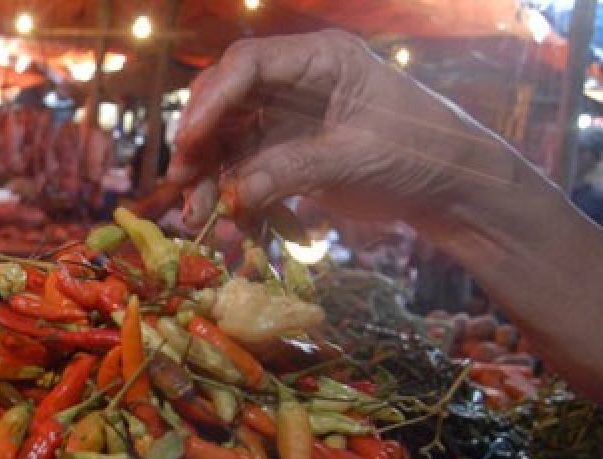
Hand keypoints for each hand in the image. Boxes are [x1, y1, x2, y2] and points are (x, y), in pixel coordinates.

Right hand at [168, 30, 508, 229]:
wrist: (449, 189)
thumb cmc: (420, 154)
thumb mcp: (355, 158)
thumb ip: (292, 170)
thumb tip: (234, 194)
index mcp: (320, 60)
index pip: (248, 66)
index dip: (212, 101)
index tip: (190, 140)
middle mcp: (296, 83)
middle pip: (227, 101)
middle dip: (200, 141)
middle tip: (180, 180)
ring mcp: (289, 119)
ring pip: (229, 141)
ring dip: (208, 177)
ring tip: (196, 216)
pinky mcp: (287, 154)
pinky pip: (245, 171)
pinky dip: (232, 197)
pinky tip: (226, 226)